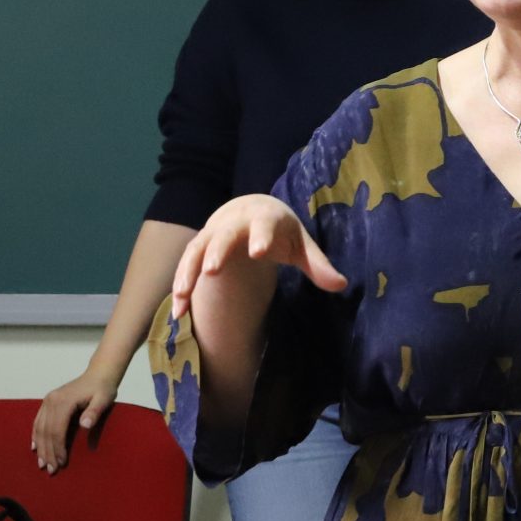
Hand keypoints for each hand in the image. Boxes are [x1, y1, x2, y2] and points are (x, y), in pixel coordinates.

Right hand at [32, 370, 119, 473]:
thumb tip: (85, 425)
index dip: (58, 449)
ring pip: (39, 428)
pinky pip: (38, 421)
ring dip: (40, 447)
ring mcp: (47, 401)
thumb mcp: (104, 399)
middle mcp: (51, 401)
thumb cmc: (103, 388)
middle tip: (50, 470)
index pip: (57, 431)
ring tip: (42, 464)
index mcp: (63, 402)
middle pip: (46, 432)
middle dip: (48, 452)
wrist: (99, 373)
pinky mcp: (48, 402)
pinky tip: (35, 447)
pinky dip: (36, 436)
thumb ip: (94, 412)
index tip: (62, 463)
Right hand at [169, 195, 346, 320]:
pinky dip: (180, 285)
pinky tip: (178, 311)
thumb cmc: (281, 230)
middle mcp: (234, 222)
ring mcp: (212, 233)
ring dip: (188, 272)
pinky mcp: (199, 247)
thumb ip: (318, 264)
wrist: (251, 209)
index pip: (263, 225)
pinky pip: (186, 265)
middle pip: (223, 235)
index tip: (258, 251)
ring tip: (182, 296)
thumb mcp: (301, 244)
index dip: (261, 236)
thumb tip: (341, 285)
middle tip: (212, 271)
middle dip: (217, 251)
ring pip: (197, 250)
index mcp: (265, 217)